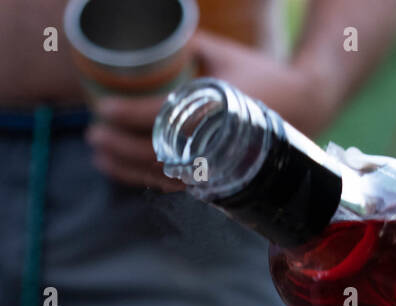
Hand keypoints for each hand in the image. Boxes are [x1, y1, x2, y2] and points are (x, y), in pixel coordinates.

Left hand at [87, 30, 336, 190]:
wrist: (302, 108)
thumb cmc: (262, 77)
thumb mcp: (225, 54)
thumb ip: (188, 44)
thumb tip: (148, 31)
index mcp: (219, 112)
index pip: (163, 118)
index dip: (128, 115)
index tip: (101, 107)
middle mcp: (216, 145)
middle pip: (155, 154)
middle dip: (118, 146)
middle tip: (92, 132)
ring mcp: (215, 167)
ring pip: (160, 176)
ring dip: (124, 166)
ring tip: (97, 151)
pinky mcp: (213, 179)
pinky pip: (171, 185)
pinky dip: (141, 178)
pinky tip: (117, 168)